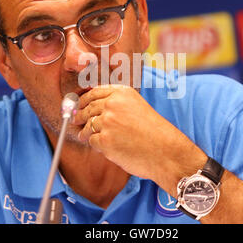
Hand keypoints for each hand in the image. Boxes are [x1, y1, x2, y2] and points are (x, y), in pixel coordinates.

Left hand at [73, 84, 206, 192]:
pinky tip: (104, 147)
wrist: (165, 150)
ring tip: (84, 136)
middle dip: (80, 115)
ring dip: (85, 131)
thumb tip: (93, 107)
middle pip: (88, 108)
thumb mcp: (137, 106)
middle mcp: (113, 104)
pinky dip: (96, 145)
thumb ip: (118, 103)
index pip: (94, 92)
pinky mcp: (104, 140)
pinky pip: (92, 141)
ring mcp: (107, 121)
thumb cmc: (155, 132)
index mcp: (122, 92)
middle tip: (76, 120)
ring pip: (87, 125)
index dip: (84, 99)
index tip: (79, 104)